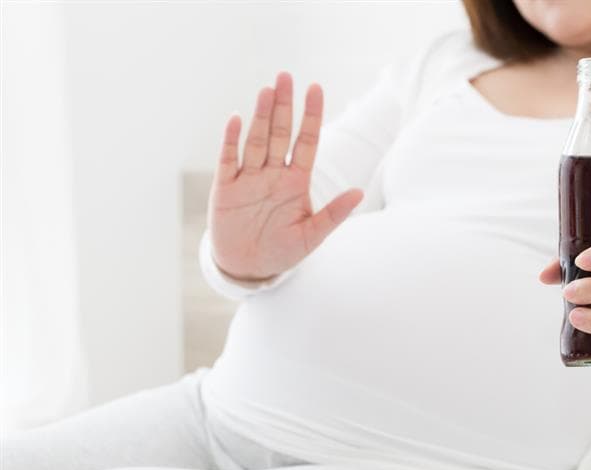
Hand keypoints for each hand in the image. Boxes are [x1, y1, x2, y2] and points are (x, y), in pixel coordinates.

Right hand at [209, 72, 363, 280]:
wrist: (249, 268)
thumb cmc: (283, 251)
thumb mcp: (311, 235)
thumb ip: (333, 214)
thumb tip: (360, 192)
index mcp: (296, 181)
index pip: (306, 141)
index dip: (311, 116)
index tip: (315, 88)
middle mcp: (273, 173)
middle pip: (280, 133)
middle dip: (284, 106)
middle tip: (286, 76)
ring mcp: (248, 178)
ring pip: (256, 141)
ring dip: (261, 116)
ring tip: (267, 91)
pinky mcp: (225, 188)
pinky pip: (229, 160)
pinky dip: (231, 140)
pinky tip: (236, 119)